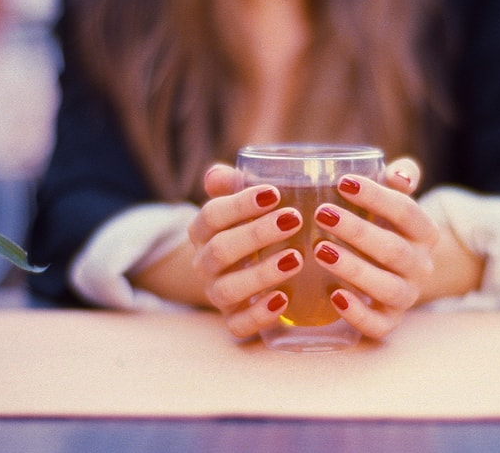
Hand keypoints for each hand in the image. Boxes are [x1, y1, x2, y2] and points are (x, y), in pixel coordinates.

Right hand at [187, 164, 304, 338]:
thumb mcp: (245, 203)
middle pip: (220, 250)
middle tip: (294, 219)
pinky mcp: (233, 321)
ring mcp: (217, 294)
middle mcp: (205, 264)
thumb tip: (216, 175)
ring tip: (295, 258)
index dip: (239, 204)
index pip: (212, 215)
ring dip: (261, 274)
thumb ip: (234, 184)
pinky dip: (259, 314)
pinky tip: (284, 300)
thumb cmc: (251, 227)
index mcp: (203, 231)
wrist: (242, 272)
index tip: (274, 193)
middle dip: (256, 234)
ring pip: (228, 289)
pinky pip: (238, 325)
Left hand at [313, 157, 439, 339]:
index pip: (406, 211)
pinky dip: (358, 313)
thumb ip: (398, 179)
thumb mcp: (393, 200)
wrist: (395, 273)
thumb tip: (400, 175)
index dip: (377, 196)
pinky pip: (379, 325)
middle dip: (357, 231)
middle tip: (322, 214)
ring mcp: (407, 296)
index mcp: (425, 232)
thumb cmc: (385, 226)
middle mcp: (421, 266)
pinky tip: (334, 296)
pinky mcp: (389, 322)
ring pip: (387, 288)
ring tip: (320, 250)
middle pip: (393, 250)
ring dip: (354, 269)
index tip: (342, 182)